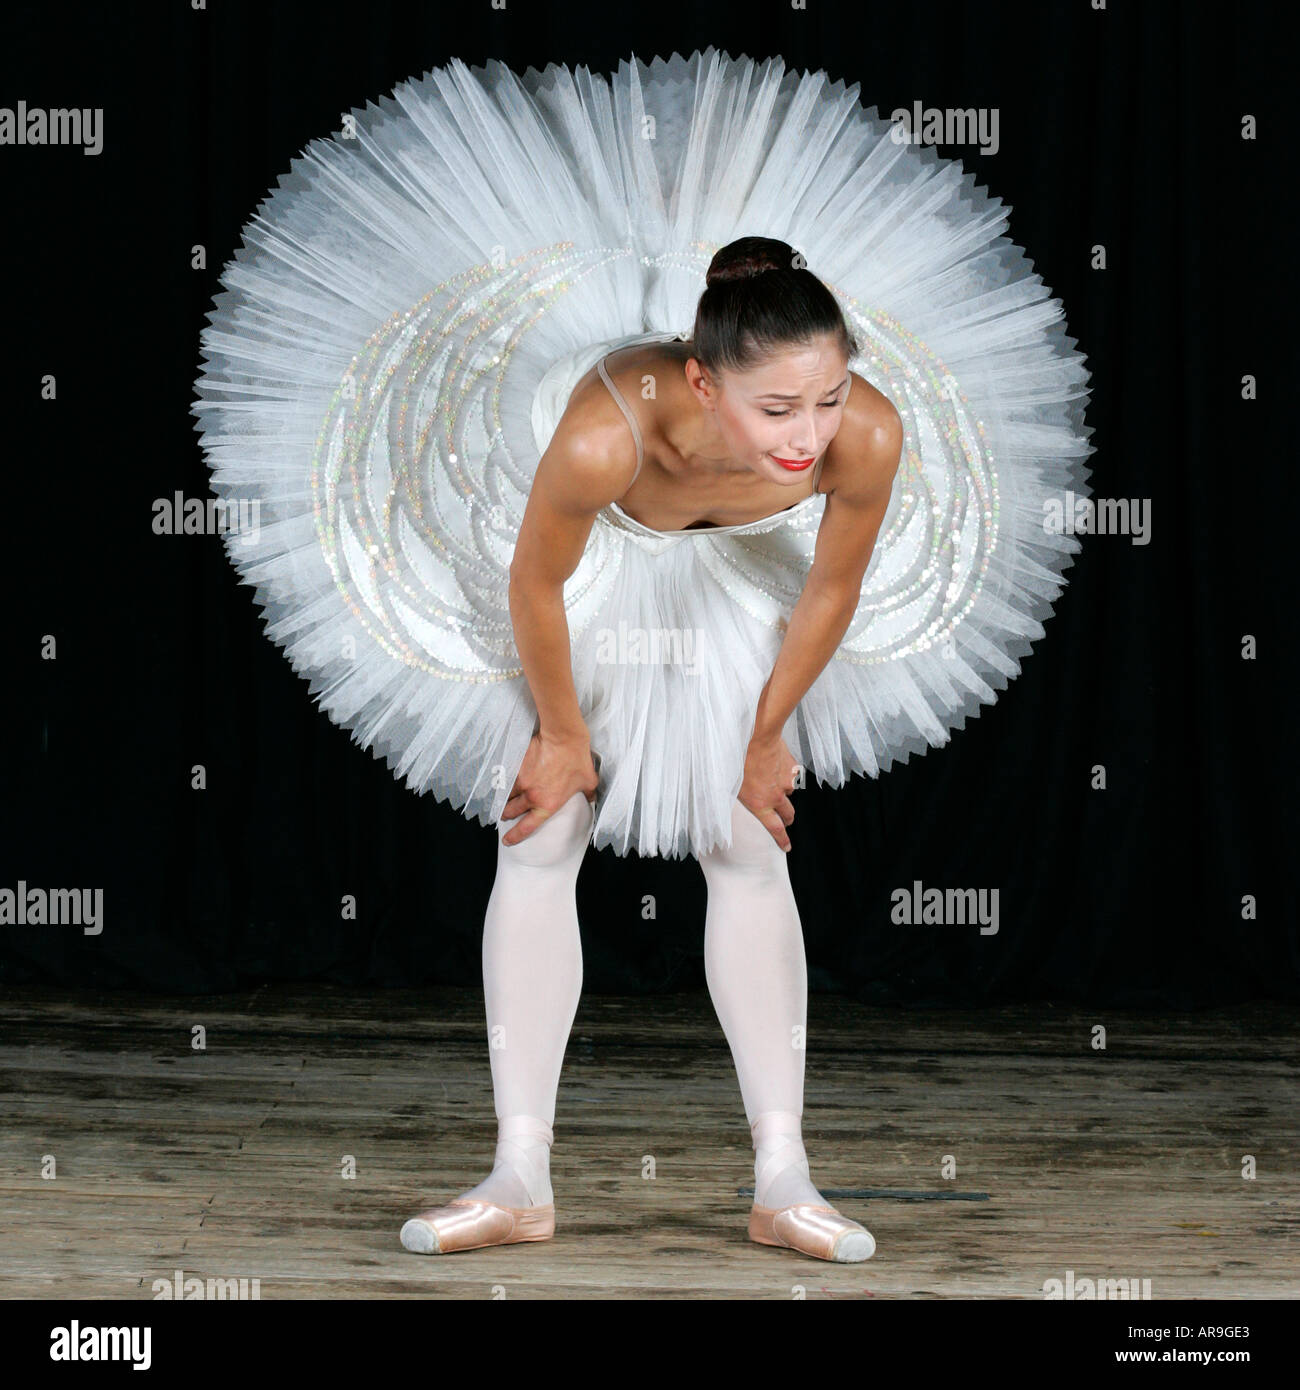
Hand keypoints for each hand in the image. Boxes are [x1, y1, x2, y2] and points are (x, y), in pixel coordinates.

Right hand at [501, 730, 598, 845]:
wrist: (563, 737)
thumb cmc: (577, 759)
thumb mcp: (589, 781)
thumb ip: (588, 794)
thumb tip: (592, 798)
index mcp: (548, 805)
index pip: (526, 827)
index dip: (514, 836)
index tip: (507, 840)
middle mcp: (531, 796)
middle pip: (510, 812)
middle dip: (507, 815)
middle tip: (506, 814)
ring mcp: (521, 781)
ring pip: (505, 795)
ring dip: (504, 799)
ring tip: (505, 798)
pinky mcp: (515, 766)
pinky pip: (505, 778)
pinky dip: (504, 781)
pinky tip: (505, 780)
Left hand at [738, 732, 797, 851]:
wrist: (757, 738)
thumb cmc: (739, 759)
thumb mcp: (730, 784)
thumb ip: (738, 798)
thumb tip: (728, 803)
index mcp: (760, 804)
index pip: (775, 828)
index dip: (782, 840)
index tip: (787, 846)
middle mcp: (777, 797)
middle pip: (789, 814)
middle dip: (787, 819)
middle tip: (785, 818)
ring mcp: (787, 783)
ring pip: (789, 792)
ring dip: (782, 790)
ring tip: (769, 778)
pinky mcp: (793, 769)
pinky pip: (791, 776)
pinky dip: (785, 774)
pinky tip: (774, 764)